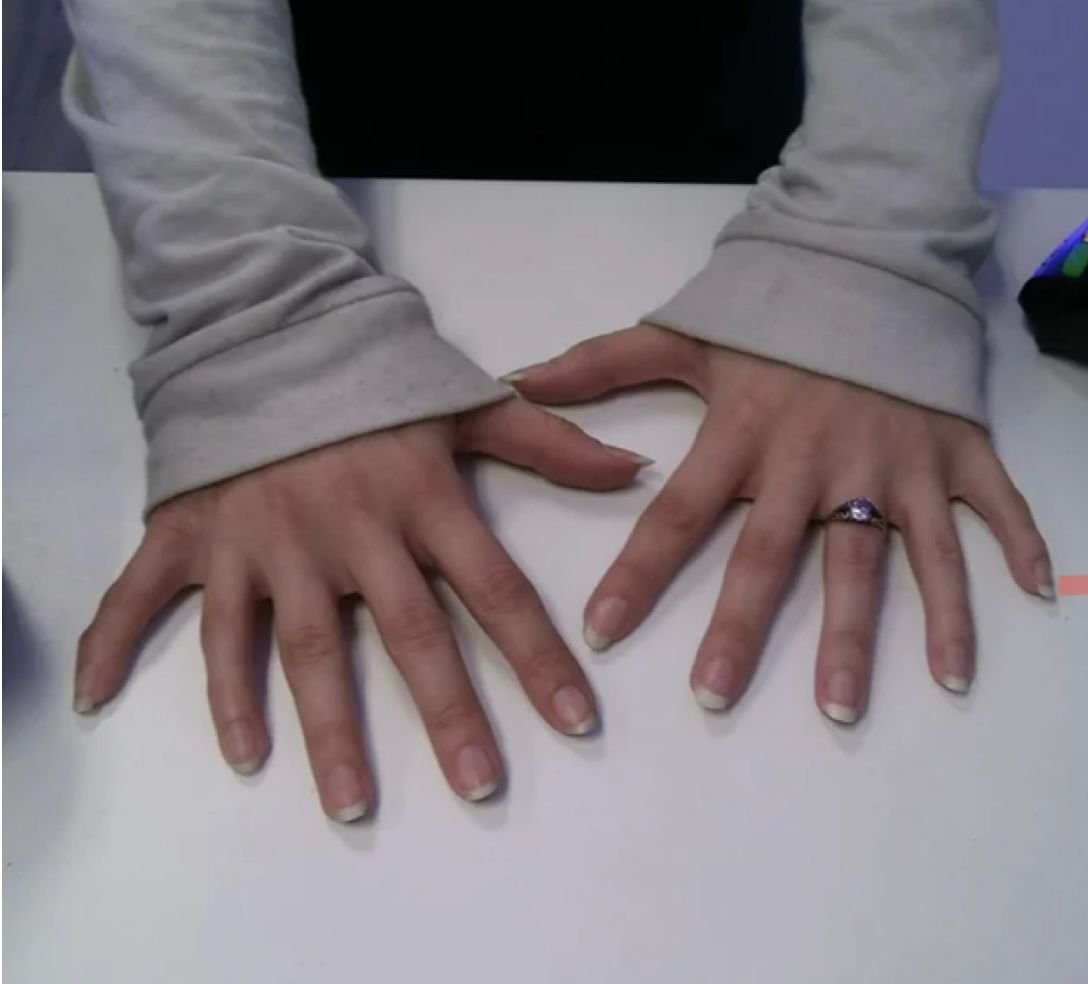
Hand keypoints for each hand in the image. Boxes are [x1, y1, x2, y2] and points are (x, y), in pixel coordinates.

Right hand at [74, 399, 648, 819]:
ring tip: (350, 804)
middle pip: (405, 634)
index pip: (495, 588)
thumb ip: (550, 441)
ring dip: (321, 728)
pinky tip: (197, 739)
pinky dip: (175, 671)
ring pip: (293, 647)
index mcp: (420, 498)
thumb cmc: (370, 376)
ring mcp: (267, 541)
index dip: (538, 656)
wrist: (260, 328)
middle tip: (480, 788)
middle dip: (447, 714)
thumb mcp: (465, 401)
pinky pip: (180, 612)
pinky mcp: (196, 540)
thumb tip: (633, 470)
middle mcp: (349, 530)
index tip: (576, 723)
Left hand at [505, 326, 1052, 722]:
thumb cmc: (775, 311)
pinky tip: (1033, 603)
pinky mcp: (954, 450)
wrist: (870, 257)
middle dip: (741, 627)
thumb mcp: (686, 332)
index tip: (602, 631)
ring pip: (882, 556)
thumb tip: (518, 379)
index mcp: (745, 433)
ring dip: (869, 633)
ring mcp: (891, 460)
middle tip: (714, 696)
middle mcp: (815, 459)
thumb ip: (604, 363)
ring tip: (844, 705)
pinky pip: (988, 507)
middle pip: (772, 554)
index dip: (638, 571)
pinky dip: (1012, 550)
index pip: (679, 513)